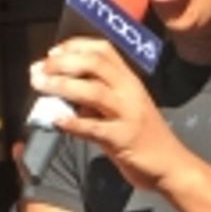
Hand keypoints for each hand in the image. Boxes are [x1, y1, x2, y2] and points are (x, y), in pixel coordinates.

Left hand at [30, 40, 182, 192]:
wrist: (171, 165)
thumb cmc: (145, 136)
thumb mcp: (124, 108)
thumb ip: (97, 98)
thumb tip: (64, 89)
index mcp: (130, 81)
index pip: (104, 50)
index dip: (75, 46)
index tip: (52, 52)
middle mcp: (130, 92)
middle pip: (96, 64)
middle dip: (63, 62)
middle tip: (39, 69)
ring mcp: (128, 114)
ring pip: (94, 91)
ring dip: (63, 85)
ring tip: (39, 85)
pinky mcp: (124, 139)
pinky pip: (95, 128)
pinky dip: (73, 123)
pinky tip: (56, 121)